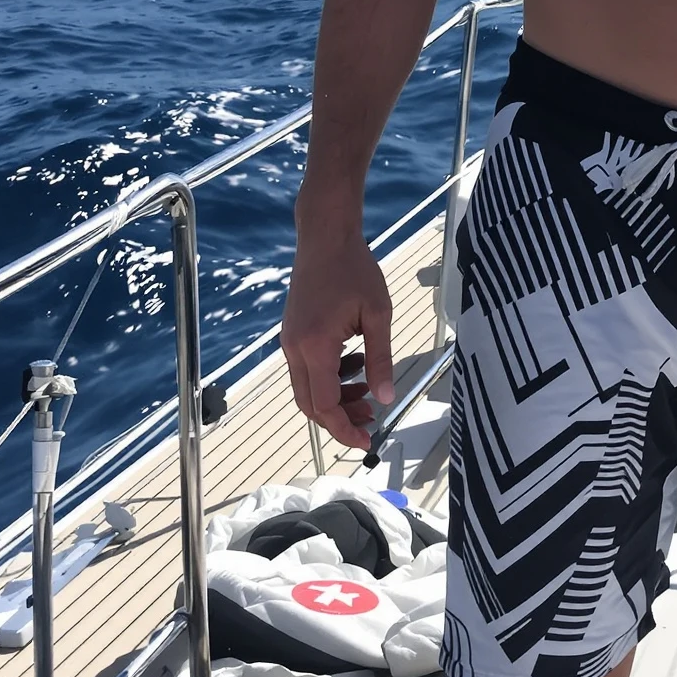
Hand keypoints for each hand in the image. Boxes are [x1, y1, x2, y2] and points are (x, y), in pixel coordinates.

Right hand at [281, 228, 394, 449]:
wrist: (325, 236)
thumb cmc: (353, 268)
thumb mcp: (377, 313)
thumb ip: (381, 358)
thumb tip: (386, 397)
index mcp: (315, 347)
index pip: (325, 405)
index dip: (344, 428)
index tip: (366, 440)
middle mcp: (295, 349)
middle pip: (311, 404)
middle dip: (340, 419)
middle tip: (370, 421)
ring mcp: (290, 341)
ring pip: (307, 388)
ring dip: (335, 398)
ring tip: (366, 393)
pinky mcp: (293, 333)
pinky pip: (306, 369)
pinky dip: (328, 378)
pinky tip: (354, 364)